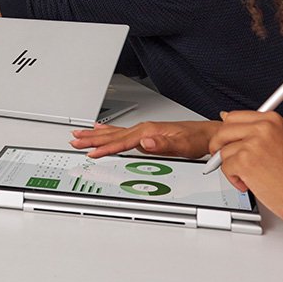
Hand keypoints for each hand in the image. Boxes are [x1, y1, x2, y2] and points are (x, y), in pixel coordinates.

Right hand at [69, 120, 218, 158]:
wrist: (207, 134)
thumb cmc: (197, 140)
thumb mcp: (183, 146)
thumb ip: (163, 145)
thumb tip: (146, 143)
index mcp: (148, 131)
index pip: (122, 142)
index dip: (105, 148)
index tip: (91, 153)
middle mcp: (144, 128)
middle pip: (112, 135)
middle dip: (92, 138)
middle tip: (75, 140)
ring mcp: (144, 130)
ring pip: (114, 133)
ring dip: (96, 134)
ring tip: (80, 134)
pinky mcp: (146, 133)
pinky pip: (121, 132)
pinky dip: (108, 131)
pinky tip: (101, 129)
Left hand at [209, 110, 282, 226]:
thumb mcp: (278, 140)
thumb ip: (253, 129)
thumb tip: (224, 117)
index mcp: (271, 119)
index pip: (234, 117)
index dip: (227, 132)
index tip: (227, 142)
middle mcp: (263, 127)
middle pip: (223, 131)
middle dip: (220, 148)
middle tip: (229, 160)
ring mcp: (253, 143)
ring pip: (223, 152)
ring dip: (231, 167)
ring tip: (251, 175)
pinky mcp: (245, 161)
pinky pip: (225, 167)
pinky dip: (234, 179)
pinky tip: (250, 183)